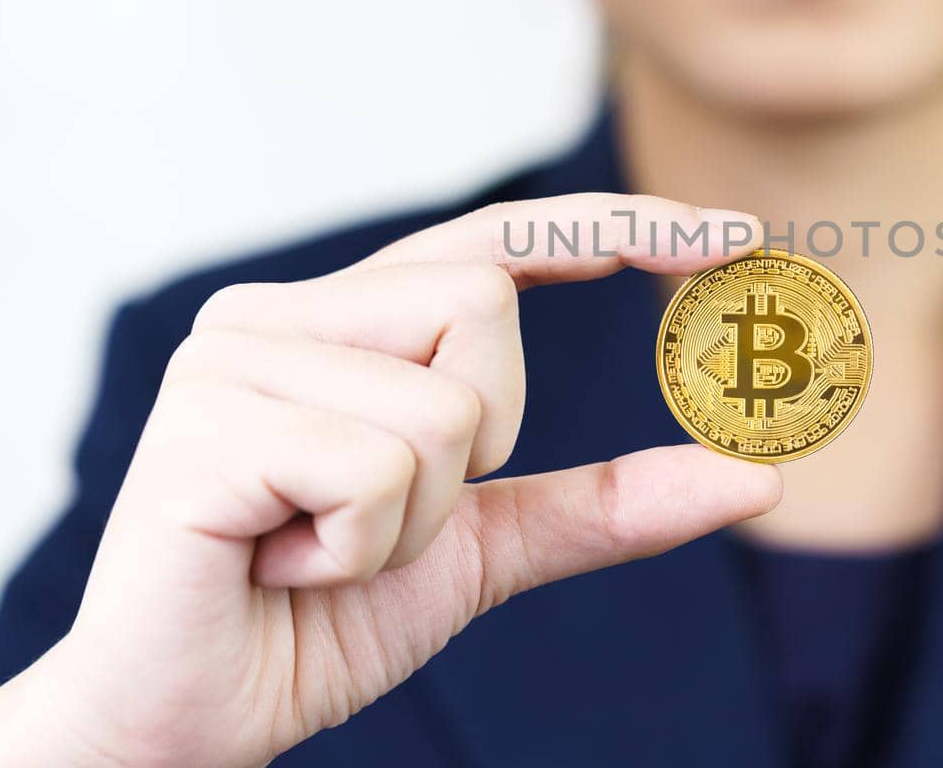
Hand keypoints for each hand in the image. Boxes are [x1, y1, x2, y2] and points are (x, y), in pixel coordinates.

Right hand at [0, 194, 778, 767]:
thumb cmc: (318, 619)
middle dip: (482, 437)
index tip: (743, 234)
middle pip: (482, 303)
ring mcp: (231, 358)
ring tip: (324, 551)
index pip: (502, 237)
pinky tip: (284, 565)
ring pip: (444, 403)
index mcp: (341, 318)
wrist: (188, 723)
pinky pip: (378, 469)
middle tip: (388, 516)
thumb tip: (754, 479)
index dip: (622, 225)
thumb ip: (605, 503)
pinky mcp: (203, 427)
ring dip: (419, 517)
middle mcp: (279, 311)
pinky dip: (364, 548)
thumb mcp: (486, 549)